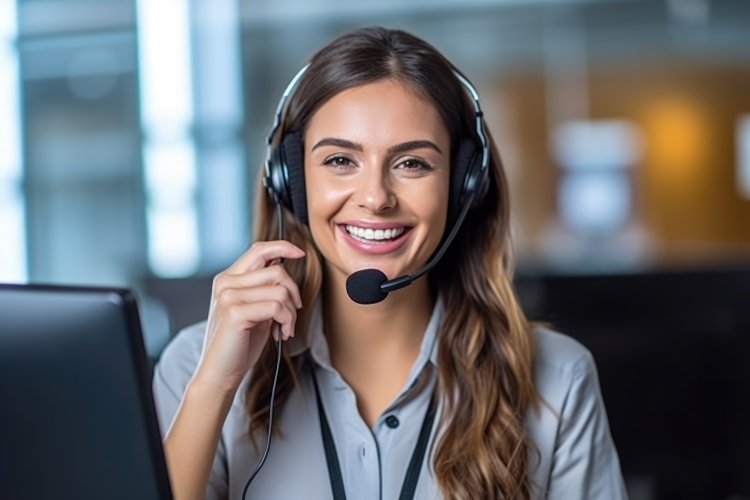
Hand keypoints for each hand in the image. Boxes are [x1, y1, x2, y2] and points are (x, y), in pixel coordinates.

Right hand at [192, 240, 304, 395]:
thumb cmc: (238, 344)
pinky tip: (281, 334)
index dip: (283, 247)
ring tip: (285, 328)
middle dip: (294, 293)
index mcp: (228, 279)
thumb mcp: (253, 309)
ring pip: (280, 290)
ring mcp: (228, 296)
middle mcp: (226, 283)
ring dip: (291, 312)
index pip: (259, 250)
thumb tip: (282, 264)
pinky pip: (277, 306)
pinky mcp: (235, 312)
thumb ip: (263, 288)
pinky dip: (287, 321)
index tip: (300, 253)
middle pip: (277, 271)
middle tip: (292, 314)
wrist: (219, 373)